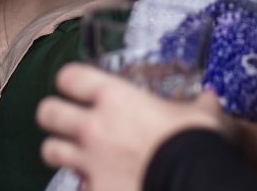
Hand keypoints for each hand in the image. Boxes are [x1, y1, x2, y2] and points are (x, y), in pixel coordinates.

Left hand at [37, 63, 233, 189]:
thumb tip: (209, 98)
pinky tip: (100, 182)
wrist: (194, 182)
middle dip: (54, 115)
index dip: (70, 80)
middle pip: (48, 112)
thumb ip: (199, 104)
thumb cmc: (196, 143)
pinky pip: (77, 186)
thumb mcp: (201, 115)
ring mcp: (90, 164)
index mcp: (116, 98)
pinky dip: (85, 184)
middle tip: (67, 120)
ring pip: (50, 151)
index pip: (70, 77)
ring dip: (61, 151)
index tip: (77, 85)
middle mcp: (94, 128)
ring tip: (75, 154)